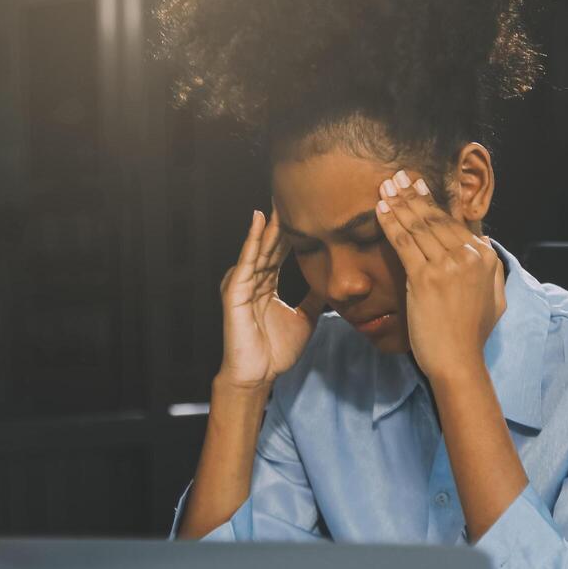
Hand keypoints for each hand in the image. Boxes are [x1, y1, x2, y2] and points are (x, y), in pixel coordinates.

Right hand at [218, 209, 323, 388]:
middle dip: (281, 220)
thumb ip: (315, 299)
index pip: (280, 251)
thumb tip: (332, 284)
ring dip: (269, 224)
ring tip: (279, 199)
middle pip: (270, 244)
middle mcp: (252, 279)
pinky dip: (253, 241)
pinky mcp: (235, 291)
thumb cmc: (276, 350)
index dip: (292, 231)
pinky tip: (259, 221)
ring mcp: (242, 284)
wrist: (259, 375)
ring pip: (259, 247)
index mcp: (266, 285)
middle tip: (293, 193)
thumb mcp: (305, 318)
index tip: (307, 210)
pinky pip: (247, 261)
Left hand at [374, 171, 504, 381]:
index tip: (418, 188)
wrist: (458, 360)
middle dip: (413, 196)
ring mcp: (448, 265)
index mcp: (485, 258)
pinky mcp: (426, 278)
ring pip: (418, 227)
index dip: (432, 204)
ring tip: (386, 187)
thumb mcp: (496, 298)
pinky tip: (380, 209)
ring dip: (399, 204)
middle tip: (397, 177)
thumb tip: (483, 245)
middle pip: (435, 220)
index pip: (453, 224)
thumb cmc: (472, 334)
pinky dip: (391, 223)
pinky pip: (404, 243)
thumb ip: (492, 269)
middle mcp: (469, 256)